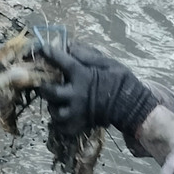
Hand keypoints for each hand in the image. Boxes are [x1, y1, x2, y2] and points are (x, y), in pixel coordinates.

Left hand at [36, 43, 156, 137]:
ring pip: (54, 112)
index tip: (42, 49)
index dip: (49, 54)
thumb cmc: (120, 81)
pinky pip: (62, 127)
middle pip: (50, 92)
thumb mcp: (107, 62)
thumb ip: (86, 54)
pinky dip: (60, 122)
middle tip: (45, 85)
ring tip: (57, 102)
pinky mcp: (80, 125)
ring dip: (53, 106)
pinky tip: (64, 115)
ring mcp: (77, 112)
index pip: (60, 61)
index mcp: (82, 75)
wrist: (131, 106)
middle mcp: (76, 94)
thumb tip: (69, 45)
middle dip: (44, 87)